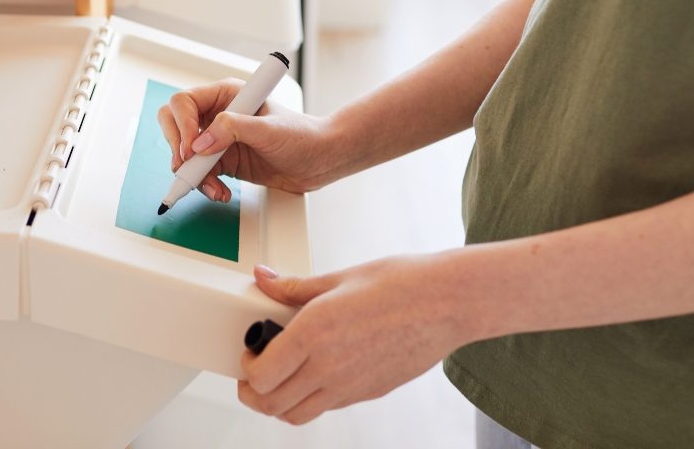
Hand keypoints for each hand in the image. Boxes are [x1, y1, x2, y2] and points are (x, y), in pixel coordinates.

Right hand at [157, 79, 337, 201]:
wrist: (321, 160)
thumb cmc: (302, 135)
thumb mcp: (268, 129)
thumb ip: (233, 130)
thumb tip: (201, 142)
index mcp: (227, 95)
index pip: (185, 102)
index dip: (182, 124)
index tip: (191, 148)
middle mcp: (218, 115)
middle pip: (175, 125)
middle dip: (178, 148)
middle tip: (187, 167)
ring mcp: (219, 139)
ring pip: (185, 154)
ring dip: (193, 174)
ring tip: (213, 188)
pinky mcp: (223, 161)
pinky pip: (200, 173)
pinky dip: (205, 185)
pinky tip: (221, 192)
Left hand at [238, 258, 469, 424]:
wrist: (447, 302)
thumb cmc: (400, 283)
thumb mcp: (339, 278)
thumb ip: (294, 287)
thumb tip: (264, 279)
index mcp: (314, 332)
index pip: (261, 374)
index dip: (246, 366)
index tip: (249, 349)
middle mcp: (328, 366)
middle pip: (271, 403)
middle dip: (253, 392)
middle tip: (251, 371)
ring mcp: (349, 386)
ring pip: (296, 415)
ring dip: (277, 403)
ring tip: (276, 379)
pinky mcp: (367, 393)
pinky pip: (325, 408)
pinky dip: (307, 400)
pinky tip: (311, 374)